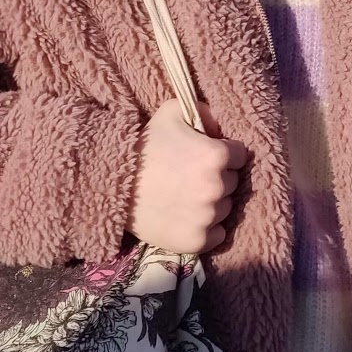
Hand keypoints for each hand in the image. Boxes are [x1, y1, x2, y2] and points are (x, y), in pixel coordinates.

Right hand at [128, 100, 247, 253]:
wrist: (112, 184)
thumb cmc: (144, 146)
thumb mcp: (171, 112)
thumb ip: (202, 110)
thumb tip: (218, 125)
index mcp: (216, 155)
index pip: (240, 155)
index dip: (224, 152)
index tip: (206, 155)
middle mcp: (217, 187)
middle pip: (233, 182)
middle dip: (218, 177)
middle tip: (193, 175)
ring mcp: (208, 217)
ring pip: (226, 208)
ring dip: (213, 202)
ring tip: (187, 195)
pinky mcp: (197, 241)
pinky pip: (218, 234)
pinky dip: (208, 227)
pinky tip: (188, 216)